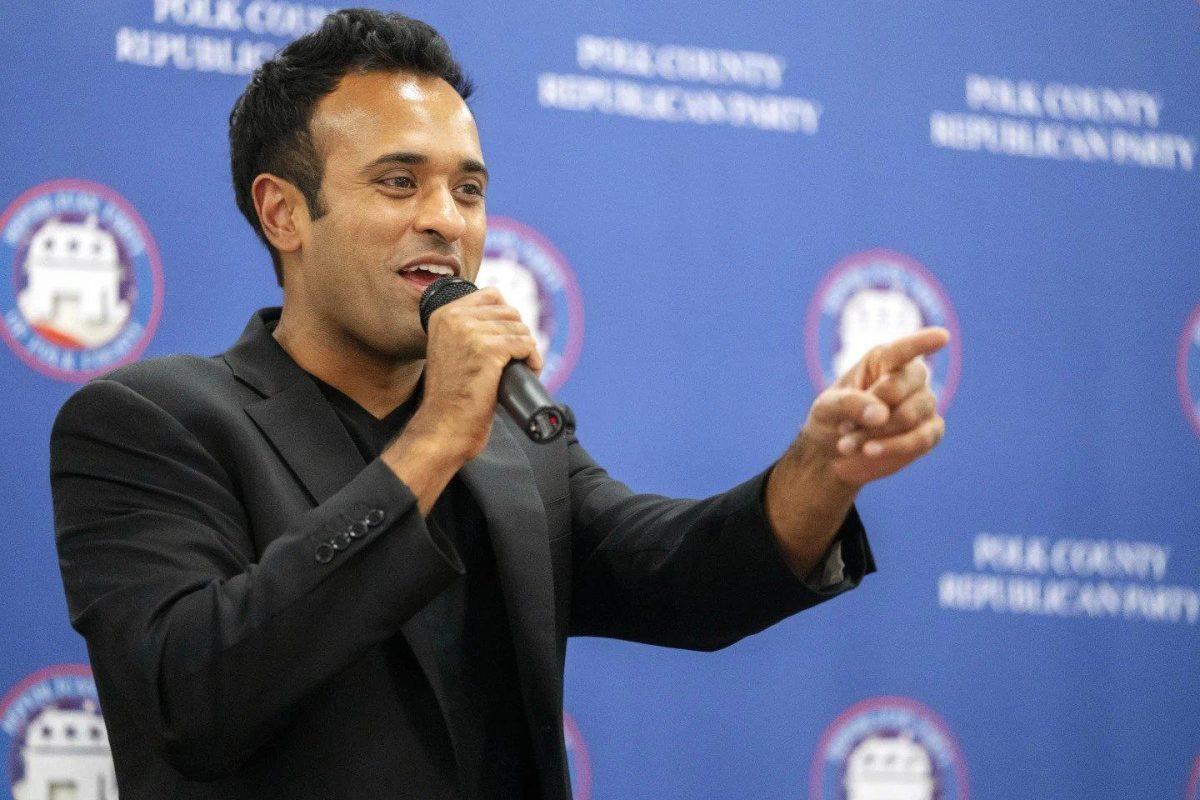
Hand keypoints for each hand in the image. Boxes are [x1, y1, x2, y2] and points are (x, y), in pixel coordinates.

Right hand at [412, 287, 542, 460]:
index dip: (507, 317)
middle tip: (517, 358)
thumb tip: (508, 316)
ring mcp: (471, 332)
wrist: (445, 424)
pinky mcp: (488, 350)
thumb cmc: (452, 394)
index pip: (492, 295)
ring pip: (520, 328)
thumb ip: (469, 328)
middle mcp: (454, 318)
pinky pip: (526, 344)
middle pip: (510, 312)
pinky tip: (529, 371)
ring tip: (522, 367)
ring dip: (528, 349)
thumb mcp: (451, 349)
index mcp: (443, 314)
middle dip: (519, 334)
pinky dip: (534, 359)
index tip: (508, 339)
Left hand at [802, 327, 949, 487]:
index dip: (923, 342)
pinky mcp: (930, 432)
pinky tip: (869, 452)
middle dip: (871, 413)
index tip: (942, 337)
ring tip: (847, 445)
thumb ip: (850, 404)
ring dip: (877, 435)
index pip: (905, 349)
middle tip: (843, 429)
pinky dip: (893, 448)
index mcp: (883, 359)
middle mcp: (910, 377)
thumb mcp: (827, 407)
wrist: (833, 451)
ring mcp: (924, 404)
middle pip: (901, 388)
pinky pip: (921, 440)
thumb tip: (881, 415)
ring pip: (909, 417)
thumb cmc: (831, 418)